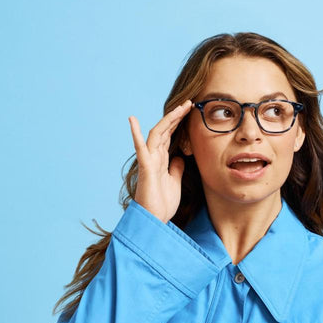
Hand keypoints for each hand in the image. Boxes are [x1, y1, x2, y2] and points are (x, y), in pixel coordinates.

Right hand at [128, 99, 192, 223]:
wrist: (156, 220)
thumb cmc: (162, 202)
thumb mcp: (175, 181)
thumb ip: (176, 167)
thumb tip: (180, 156)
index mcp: (162, 159)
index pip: (170, 135)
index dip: (179, 121)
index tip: (190, 109)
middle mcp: (154, 156)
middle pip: (165, 130)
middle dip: (176, 116)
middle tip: (189, 103)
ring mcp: (149, 160)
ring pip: (157, 134)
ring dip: (168, 119)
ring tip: (180, 107)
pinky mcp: (145, 167)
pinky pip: (141, 148)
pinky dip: (135, 133)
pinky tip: (132, 119)